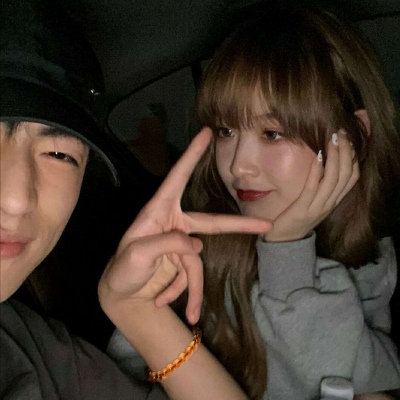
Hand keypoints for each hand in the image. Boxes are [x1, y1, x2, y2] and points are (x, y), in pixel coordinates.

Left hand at [99, 128, 271, 323]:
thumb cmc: (122, 269)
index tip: (206, 133)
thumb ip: (166, 244)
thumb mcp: (137, 255)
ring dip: (191, 291)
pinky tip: (163, 302)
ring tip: (190, 314)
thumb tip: (197, 244)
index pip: (177, 179)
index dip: (192, 156)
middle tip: (266, 225)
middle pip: (211, 223)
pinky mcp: (182, 262)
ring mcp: (180, 244)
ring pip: (198, 266)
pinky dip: (183, 294)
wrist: (119, 293)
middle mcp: (173, 224)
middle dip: (238, 226)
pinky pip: (191, 278)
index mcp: (158, 212)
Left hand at [264, 130, 358, 241]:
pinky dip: (318, 171)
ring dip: (335, 157)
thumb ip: (321, 185)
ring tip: (333, 138)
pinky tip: (318, 156)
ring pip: (334, 180)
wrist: (284, 241)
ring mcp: (318, 206)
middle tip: (342, 132)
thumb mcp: (314, 201)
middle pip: (347, 175)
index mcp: (334, 200)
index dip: (354, 157)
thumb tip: (323, 162)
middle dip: (346, 152)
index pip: (353, 177)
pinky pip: (313, 187)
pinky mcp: (303, 208)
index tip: (349, 139)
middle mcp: (330, 203)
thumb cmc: (297, 217)